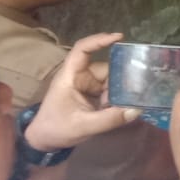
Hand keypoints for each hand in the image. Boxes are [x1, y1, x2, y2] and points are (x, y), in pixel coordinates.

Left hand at [23, 32, 141, 153]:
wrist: (44, 142)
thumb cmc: (56, 129)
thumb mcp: (83, 126)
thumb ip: (109, 119)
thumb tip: (136, 110)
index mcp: (70, 77)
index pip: (82, 50)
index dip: (99, 40)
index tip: (119, 37)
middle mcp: (79, 77)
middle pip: (105, 68)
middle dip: (120, 79)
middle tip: (135, 90)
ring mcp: (86, 85)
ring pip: (110, 80)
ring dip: (119, 92)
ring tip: (125, 105)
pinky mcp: (91, 94)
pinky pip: (109, 90)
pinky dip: (116, 97)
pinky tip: (121, 108)